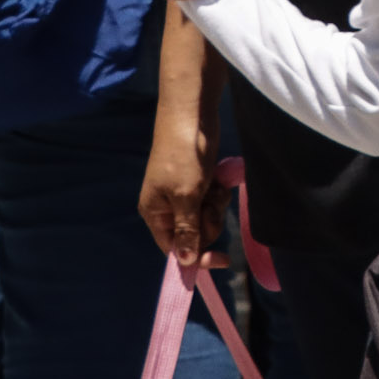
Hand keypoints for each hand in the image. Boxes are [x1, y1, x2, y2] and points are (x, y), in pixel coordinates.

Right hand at [139, 91, 221, 266]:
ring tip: (213, 184)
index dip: (197, 255)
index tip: (223, 260)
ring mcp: (185, 193)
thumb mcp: (185, 196)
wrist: (192, 117)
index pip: (174, 248)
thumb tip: (185, 262)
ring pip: (208, 215)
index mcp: (156, 214)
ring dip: (216, 203)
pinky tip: (219, 177)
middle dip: (209, 220)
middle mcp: (168, 207)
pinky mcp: (200, 180)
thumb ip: (187, 230)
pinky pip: (214, 197)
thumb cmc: (184, 157)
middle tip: (210, 200)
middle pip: (195, 233)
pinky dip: (219, 190)